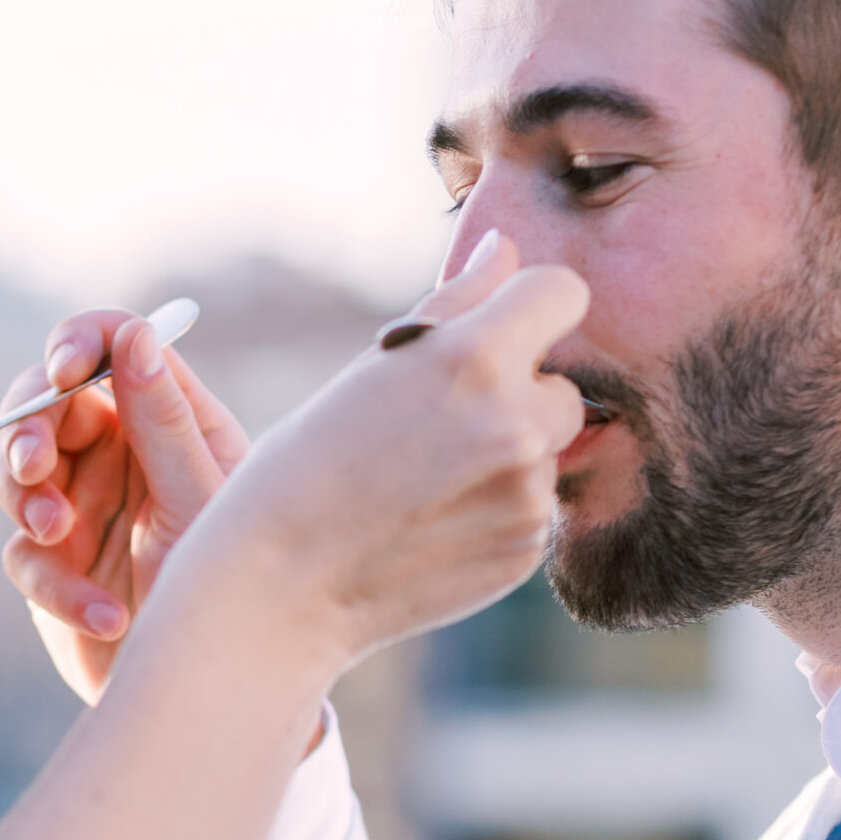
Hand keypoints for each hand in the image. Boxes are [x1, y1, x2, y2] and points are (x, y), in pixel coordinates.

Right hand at [0, 310, 248, 702]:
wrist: (219, 699)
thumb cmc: (238, 596)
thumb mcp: (202, 504)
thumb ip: (164, 424)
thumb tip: (134, 332)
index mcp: (173, 421)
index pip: (111, 347)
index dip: (77, 344)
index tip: (61, 369)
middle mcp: (124, 455)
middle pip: (44, 404)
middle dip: (26, 429)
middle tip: (31, 469)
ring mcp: (84, 509)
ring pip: (16, 472)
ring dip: (25, 498)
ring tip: (56, 533)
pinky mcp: (55, 567)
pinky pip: (24, 556)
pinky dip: (57, 586)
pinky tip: (106, 618)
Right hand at [167, 238, 586, 683]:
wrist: (278, 588)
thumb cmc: (306, 466)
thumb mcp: (374, 368)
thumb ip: (458, 305)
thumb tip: (506, 251)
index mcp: (475, 358)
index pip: (562, 293)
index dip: (528, 309)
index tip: (492, 336)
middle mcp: (517, 424)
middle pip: (562, 385)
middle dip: (516, 397)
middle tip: (435, 429)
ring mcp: (528, 495)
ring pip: (546, 451)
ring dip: (505, 457)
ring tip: (422, 483)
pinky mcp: (527, 549)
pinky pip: (534, 508)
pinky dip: (495, 512)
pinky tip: (430, 525)